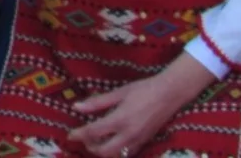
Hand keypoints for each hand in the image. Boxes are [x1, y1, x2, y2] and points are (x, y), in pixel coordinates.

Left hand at [67, 55, 217, 156]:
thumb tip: (76, 107)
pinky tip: (113, 141)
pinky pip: (129, 153)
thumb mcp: (118, 92)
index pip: (93, 132)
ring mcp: (139, 140)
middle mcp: (129, 134)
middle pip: (104, 151)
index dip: (79, 134)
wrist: (170, 93)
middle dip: (91, 147)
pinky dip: (118, 151)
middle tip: (85, 137)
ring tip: (97, 139)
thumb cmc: (143, 89)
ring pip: (117, 155)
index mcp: (120, 119)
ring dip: (103, 150)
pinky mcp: (146, 142)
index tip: (70, 135)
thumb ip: (97, 102)